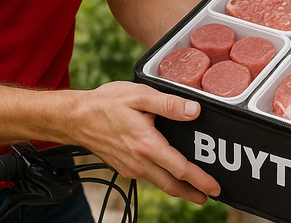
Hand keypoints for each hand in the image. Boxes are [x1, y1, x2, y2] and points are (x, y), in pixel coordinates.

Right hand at [67, 81, 219, 204]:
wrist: (75, 118)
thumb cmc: (105, 104)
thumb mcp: (139, 96)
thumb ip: (168, 104)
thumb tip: (194, 111)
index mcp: (147, 145)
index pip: (180, 169)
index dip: (200, 180)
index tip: (214, 187)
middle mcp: (139, 162)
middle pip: (171, 185)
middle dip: (192, 192)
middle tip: (209, 195)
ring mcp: (130, 167)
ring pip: (159, 182)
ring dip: (178, 187)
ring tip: (193, 188)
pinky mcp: (123, 167)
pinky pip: (147, 176)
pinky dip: (162, 178)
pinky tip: (167, 171)